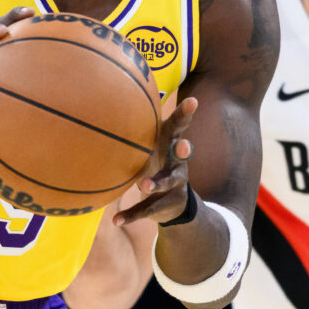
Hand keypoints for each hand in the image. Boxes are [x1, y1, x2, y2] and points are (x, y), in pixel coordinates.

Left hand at [113, 95, 196, 226]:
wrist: (172, 204)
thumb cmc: (156, 162)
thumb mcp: (152, 144)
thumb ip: (140, 123)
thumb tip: (119, 88)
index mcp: (171, 145)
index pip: (179, 127)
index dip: (186, 114)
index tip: (193, 101)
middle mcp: (178, 164)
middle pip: (184, 154)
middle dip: (185, 150)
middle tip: (184, 145)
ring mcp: (174, 186)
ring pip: (168, 182)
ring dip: (156, 183)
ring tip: (144, 185)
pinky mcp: (165, 205)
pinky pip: (147, 210)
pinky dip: (131, 215)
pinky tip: (115, 220)